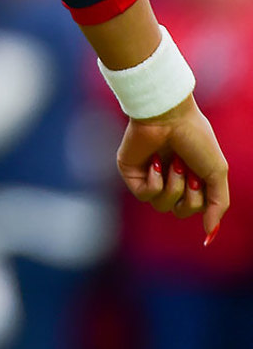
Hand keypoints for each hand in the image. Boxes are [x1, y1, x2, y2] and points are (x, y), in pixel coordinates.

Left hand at [116, 94, 228, 241]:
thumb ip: (216, 205)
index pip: (194, 208)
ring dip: (172, 187)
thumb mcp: (216, 173)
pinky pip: (144, 195)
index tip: (200, 176)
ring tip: (173, 163)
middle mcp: (168, 176)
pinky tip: (155, 163)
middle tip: (185, 166)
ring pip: (161, 206)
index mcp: (188, 175)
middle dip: (188, 194)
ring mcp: (149, 175)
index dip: (199, 199)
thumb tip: (209, 235)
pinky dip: (155, 183)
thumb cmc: (194, 138)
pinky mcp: (131, 172)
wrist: (168, 114)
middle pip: (179, 210)